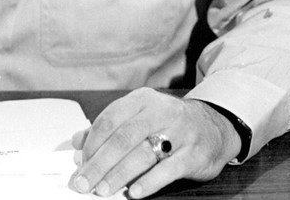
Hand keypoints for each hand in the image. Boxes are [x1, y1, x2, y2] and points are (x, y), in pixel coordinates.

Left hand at [70, 87, 240, 197]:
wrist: (213, 126)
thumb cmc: (168, 123)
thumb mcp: (139, 117)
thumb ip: (109, 128)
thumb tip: (76, 141)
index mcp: (142, 100)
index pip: (110, 119)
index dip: (92, 143)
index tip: (79, 164)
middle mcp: (159, 111)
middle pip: (123, 138)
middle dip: (99, 163)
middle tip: (83, 183)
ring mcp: (179, 131)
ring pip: (142, 154)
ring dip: (119, 174)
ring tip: (102, 190)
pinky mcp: (193, 153)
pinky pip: (167, 169)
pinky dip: (148, 182)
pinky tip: (133, 192)